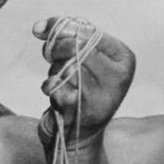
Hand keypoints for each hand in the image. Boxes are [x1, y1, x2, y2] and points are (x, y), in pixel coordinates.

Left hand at [34, 16, 135, 146]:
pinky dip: (49, 87)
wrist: (78, 136)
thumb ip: (67, 35)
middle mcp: (118, 77)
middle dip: (55, 49)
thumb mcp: (82, 57)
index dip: (60, 27)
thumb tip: (39, 27)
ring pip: (67, 65)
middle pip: (77, 46)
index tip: (41, 31)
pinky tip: (57, 96)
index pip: (89, 31)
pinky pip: (57, 84)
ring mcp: (103, 95)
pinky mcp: (83, 110)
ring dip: (54, 71)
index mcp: (124, 59)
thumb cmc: (79, 90)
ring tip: (61, 82)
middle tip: (51, 57)